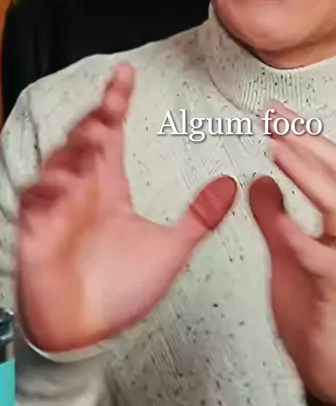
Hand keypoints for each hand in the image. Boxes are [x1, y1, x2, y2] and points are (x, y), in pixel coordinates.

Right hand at [17, 63, 236, 352]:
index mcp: (108, 188)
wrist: (87, 333)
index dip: (116, 102)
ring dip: (75, 151)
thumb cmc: (122, 290)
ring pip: (58, 163)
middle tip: (110, 113)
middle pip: (83, 140)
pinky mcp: (37, 233)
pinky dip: (50, 190)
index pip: (111, 134)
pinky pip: (36, 201)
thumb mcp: (170, 249)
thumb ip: (199, 217)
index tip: (127, 73)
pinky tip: (67, 187)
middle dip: (95, 121)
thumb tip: (230, 184)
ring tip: (95, 146)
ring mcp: (56, 210)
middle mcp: (81, 191)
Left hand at [249, 102, 335, 405]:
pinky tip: (280, 222)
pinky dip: (301, 237)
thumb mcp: (287, 253)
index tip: (275, 112)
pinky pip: (322, 259)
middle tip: (274, 117)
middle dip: (306, 140)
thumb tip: (259, 180)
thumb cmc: (318, 308)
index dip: (303, 136)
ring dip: (308, 173)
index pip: (327, 164)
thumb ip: (274, 217)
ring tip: (279, 148)